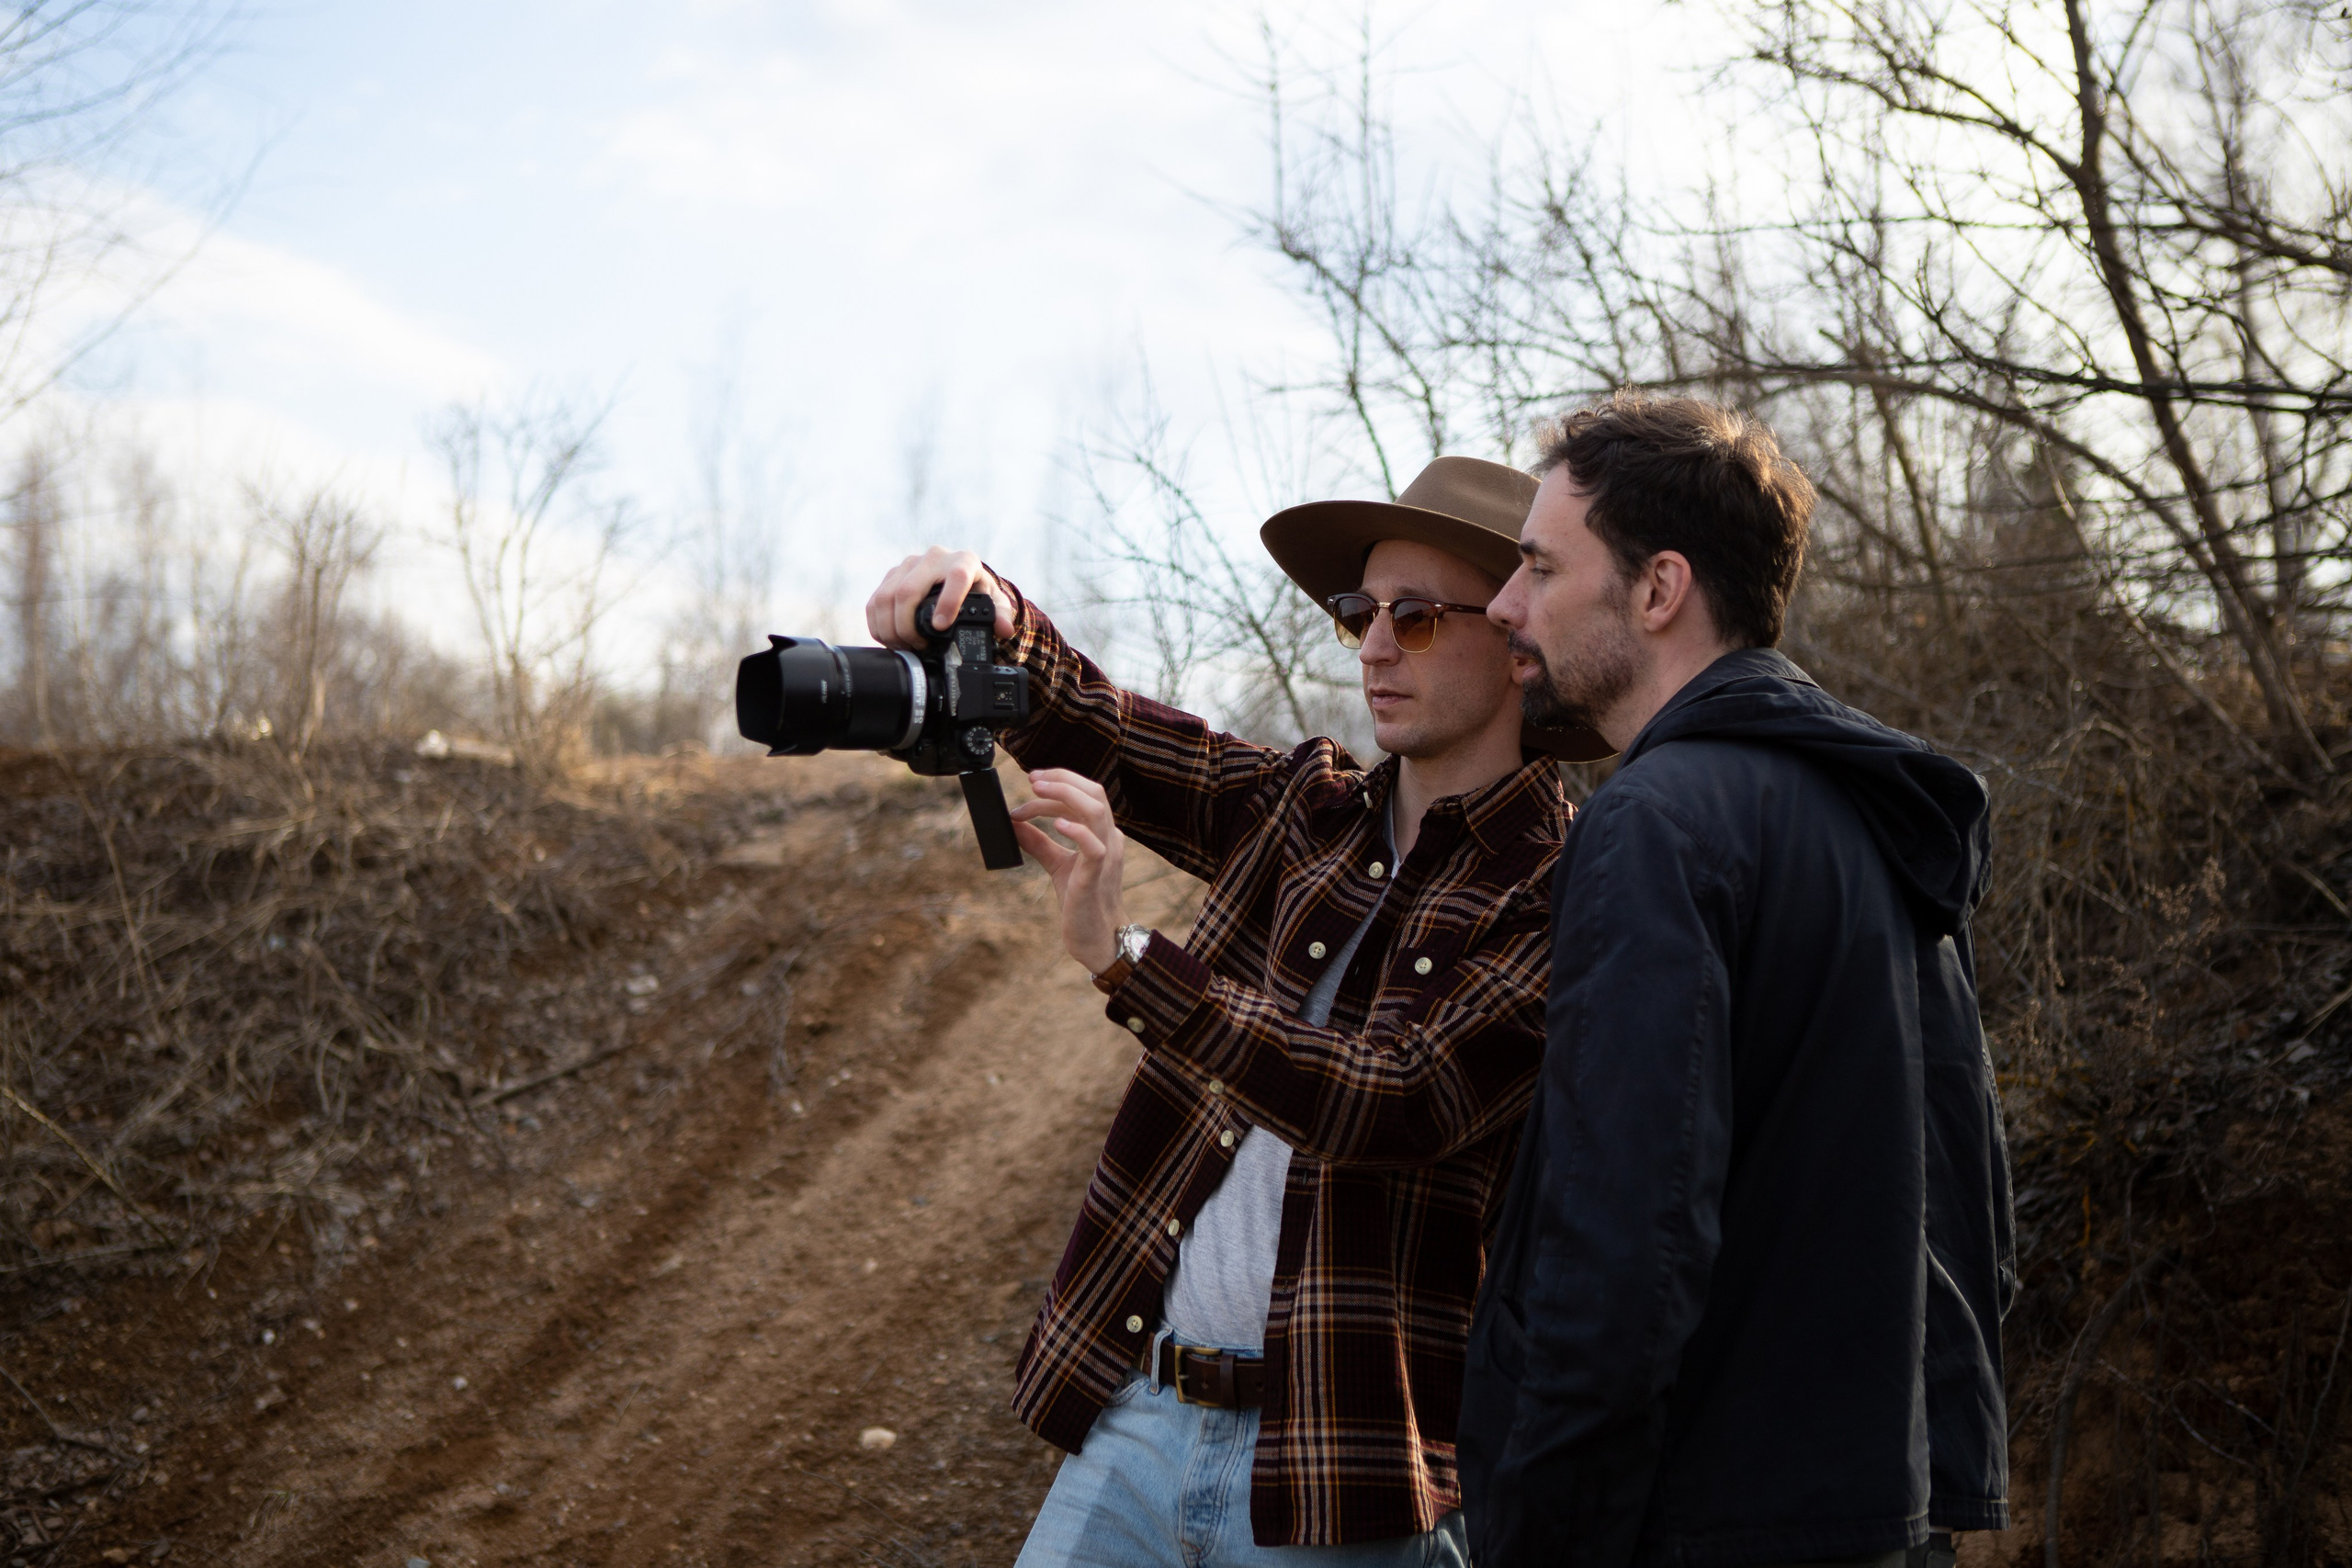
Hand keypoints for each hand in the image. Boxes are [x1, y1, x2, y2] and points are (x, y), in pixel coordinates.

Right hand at [865, 548, 1015, 648]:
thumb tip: (1003, 629)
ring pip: (887, 596)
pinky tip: (889, 638)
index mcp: (964, 561)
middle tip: (917, 646)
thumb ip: (1001, 615)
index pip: (956, 577)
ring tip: (903, 646)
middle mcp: (934, 558)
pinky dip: (878, 625)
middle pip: (908, 590)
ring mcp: (909, 564)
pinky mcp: (891, 575)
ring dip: (890, 628)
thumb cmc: (975, 591)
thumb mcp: (993, 602)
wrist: (956, 577)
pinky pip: (875, 601)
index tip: (940, 627)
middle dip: (907, 625)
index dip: (947, 602)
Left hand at [1009, 768, 1128, 974]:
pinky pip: (1093, 846)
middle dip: (1062, 779)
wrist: (1096, 937)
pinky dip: (1075, 830)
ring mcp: (1106, 855)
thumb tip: (1013, 824)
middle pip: (1094, 792)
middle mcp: (1109, 838)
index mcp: (1102, 833)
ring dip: (1064, 795)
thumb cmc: (1081, 901)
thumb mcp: (1057, 864)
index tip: (1029, 788)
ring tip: (1038, 792)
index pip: (1084, 796)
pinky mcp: (1096, 875)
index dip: (1056, 787)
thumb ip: (1038, 843)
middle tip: (1032, 780)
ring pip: (1095, 810)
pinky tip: (1055, 825)